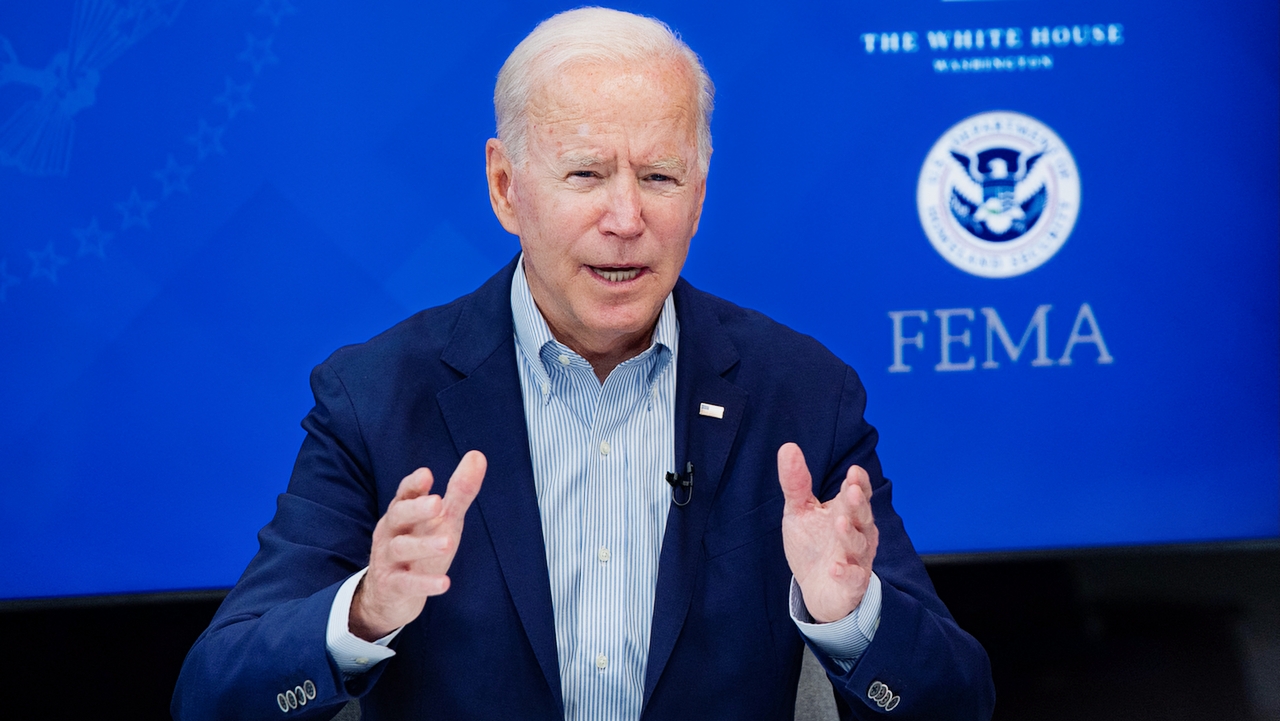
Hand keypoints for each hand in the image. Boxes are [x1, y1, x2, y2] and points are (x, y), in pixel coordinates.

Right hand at [349, 450, 486, 640]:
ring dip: (424, 546)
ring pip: (401, 548)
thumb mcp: (442, 519)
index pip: (404, 494)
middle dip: (416, 509)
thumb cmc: (420, 548)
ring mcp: (388, 560)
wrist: (390, 596)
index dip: (414, 484)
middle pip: (398, 516)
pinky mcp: (392, 586)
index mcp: (402, 513)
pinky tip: (445, 584)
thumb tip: (478, 455)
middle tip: (437, 503)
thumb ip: (459, 491)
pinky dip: (424, 583)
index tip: (427, 474)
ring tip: (448, 543)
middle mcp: (391, 532)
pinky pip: (406, 584)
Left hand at [777, 442, 877, 622]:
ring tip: (839, 523)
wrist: (817, 588)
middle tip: (852, 491)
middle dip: (858, 504)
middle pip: (862, 516)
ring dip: (850, 534)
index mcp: (848, 511)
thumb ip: (796, 483)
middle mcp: (858, 532)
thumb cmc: (813, 544)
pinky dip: (846, 573)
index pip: (858, 493)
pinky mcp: (852, 583)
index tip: (853, 472)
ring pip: (859, 545)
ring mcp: (857, 558)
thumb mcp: (800, 510)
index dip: (858, 482)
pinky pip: (854, 578)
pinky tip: (836, 568)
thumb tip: (788, 447)